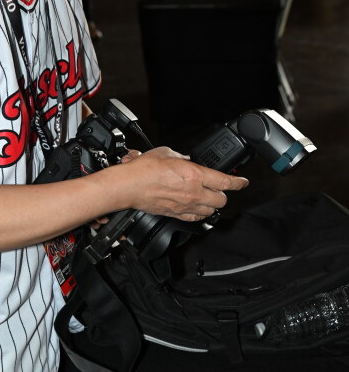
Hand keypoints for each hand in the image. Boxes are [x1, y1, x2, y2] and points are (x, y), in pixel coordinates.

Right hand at [116, 146, 247, 221]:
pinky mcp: (176, 214)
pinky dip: (200, 213)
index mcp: (194, 175)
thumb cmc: (144, 169)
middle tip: (220, 188)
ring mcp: (186, 206)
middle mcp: (194, 192)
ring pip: (211, 211)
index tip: (243, 182)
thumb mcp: (168, 153)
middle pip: (221, 200)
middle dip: (224, 193)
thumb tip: (188, 160)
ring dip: (213, 204)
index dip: (238, 182)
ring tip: (209, 198)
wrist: (129, 186)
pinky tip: (197, 208)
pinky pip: (196, 218)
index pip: (225, 182)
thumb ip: (183, 158)